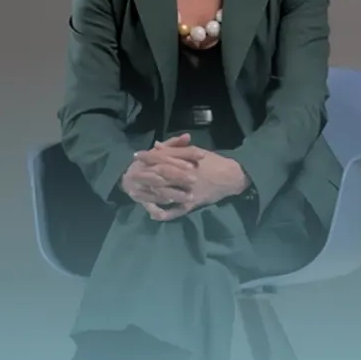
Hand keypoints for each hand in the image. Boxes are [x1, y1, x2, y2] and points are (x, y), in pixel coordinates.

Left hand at [129, 134, 251, 221]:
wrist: (230, 177)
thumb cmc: (213, 162)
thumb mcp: (195, 151)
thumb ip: (176, 149)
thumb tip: (156, 145)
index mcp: (184, 162)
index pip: (161, 158)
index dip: (147, 157)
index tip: (135, 156)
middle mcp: (183, 177)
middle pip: (159, 176)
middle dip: (143, 175)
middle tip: (130, 175)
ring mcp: (186, 192)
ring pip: (163, 194)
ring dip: (148, 194)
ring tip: (135, 193)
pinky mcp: (191, 204)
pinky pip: (174, 211)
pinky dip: (163, 213)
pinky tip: (152, 214)